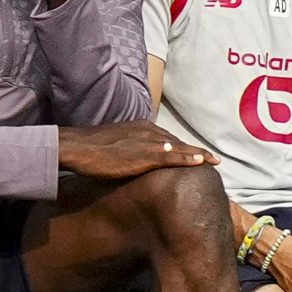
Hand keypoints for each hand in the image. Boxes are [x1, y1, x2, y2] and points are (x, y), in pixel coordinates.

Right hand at [59, 122, 214, 178]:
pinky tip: (201, 162)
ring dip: (198, 155)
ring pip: (179, 148)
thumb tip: (131, 158)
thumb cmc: (90, 149)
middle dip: (195, 151)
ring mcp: (148, 142)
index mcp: (142, 128)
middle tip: (213, 159)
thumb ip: (128, 147)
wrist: (76, 147)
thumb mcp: (114, 144)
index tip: (197, 154)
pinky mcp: (144, 155)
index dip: (183, 147)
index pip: (168, 138)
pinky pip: (171, 157)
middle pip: (178, 142)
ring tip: (214, 161)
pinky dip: (187, 159)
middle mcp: (149, 132)